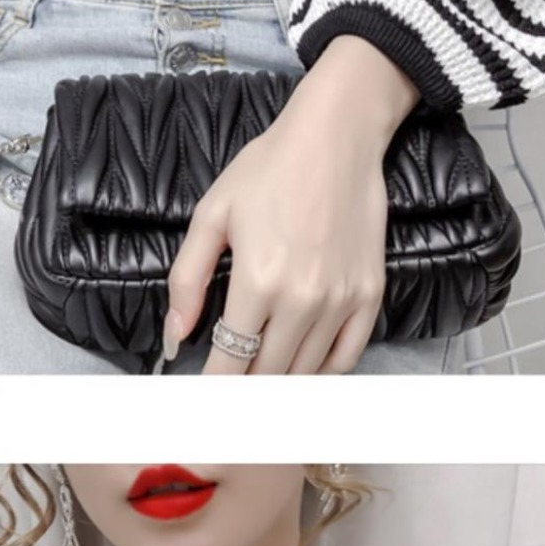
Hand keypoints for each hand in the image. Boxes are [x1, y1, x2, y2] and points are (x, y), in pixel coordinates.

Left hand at [165, 38, 417, 375]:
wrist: (336, 137)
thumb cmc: (270, 169)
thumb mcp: (212, 215)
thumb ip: (187, 280)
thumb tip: (175, 337)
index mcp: (257, 282)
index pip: (229, 365)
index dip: (212, 395)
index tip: (201, 408)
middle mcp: (302, 300)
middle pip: (267, 377)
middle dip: (242, 396)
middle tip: (225, 406)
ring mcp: (341, 301)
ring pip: (305, 374)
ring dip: (279, 387)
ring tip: (258, 391)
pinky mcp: (369, 295)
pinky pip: (346, 358)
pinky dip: (321, 374)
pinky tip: (300, 372)